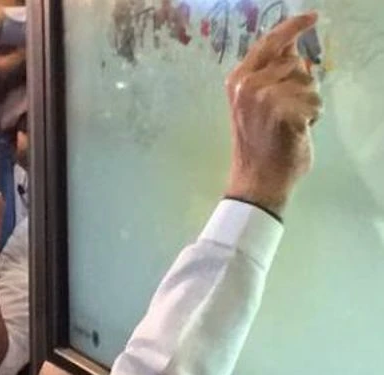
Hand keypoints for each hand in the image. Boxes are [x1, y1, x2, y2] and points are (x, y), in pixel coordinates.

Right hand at [224, 12, 321, 216]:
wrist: (256, 178)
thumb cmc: (257, 143)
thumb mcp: (255, 102)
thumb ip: (269, 73)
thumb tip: (291, 46)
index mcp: (238, 80)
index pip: (269, 43)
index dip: (292, 27)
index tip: (312, 16)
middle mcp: (248, 84)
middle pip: (294, 62)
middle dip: (299, 83)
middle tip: (286, 109)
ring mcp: (265, 98)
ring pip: (308, 83)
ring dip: (307, 103)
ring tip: (288, 122)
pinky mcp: (284, 113)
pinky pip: (315, 103)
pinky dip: (312, 118)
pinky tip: (296, 131)